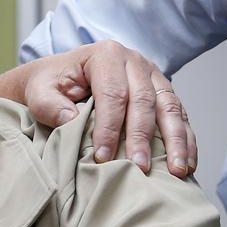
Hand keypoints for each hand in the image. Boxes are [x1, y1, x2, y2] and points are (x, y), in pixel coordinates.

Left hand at [19, 40, 196, 176]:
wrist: (58, 76)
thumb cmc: (49, 85)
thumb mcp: (39, 92)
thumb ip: (49, 105)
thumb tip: (71, 119)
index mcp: (106, 55)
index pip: (112, 94)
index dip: (109, 128)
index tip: (104, 157)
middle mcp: (135, 61)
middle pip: (145, 101)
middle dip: (142, 137)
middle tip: (139, 168)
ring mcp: (152, 75)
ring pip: (170, 107)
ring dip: (176, 141)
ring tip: (177, 170)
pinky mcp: (162, 91)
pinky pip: (179, 115)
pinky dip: (185, 140)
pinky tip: (187, 163)